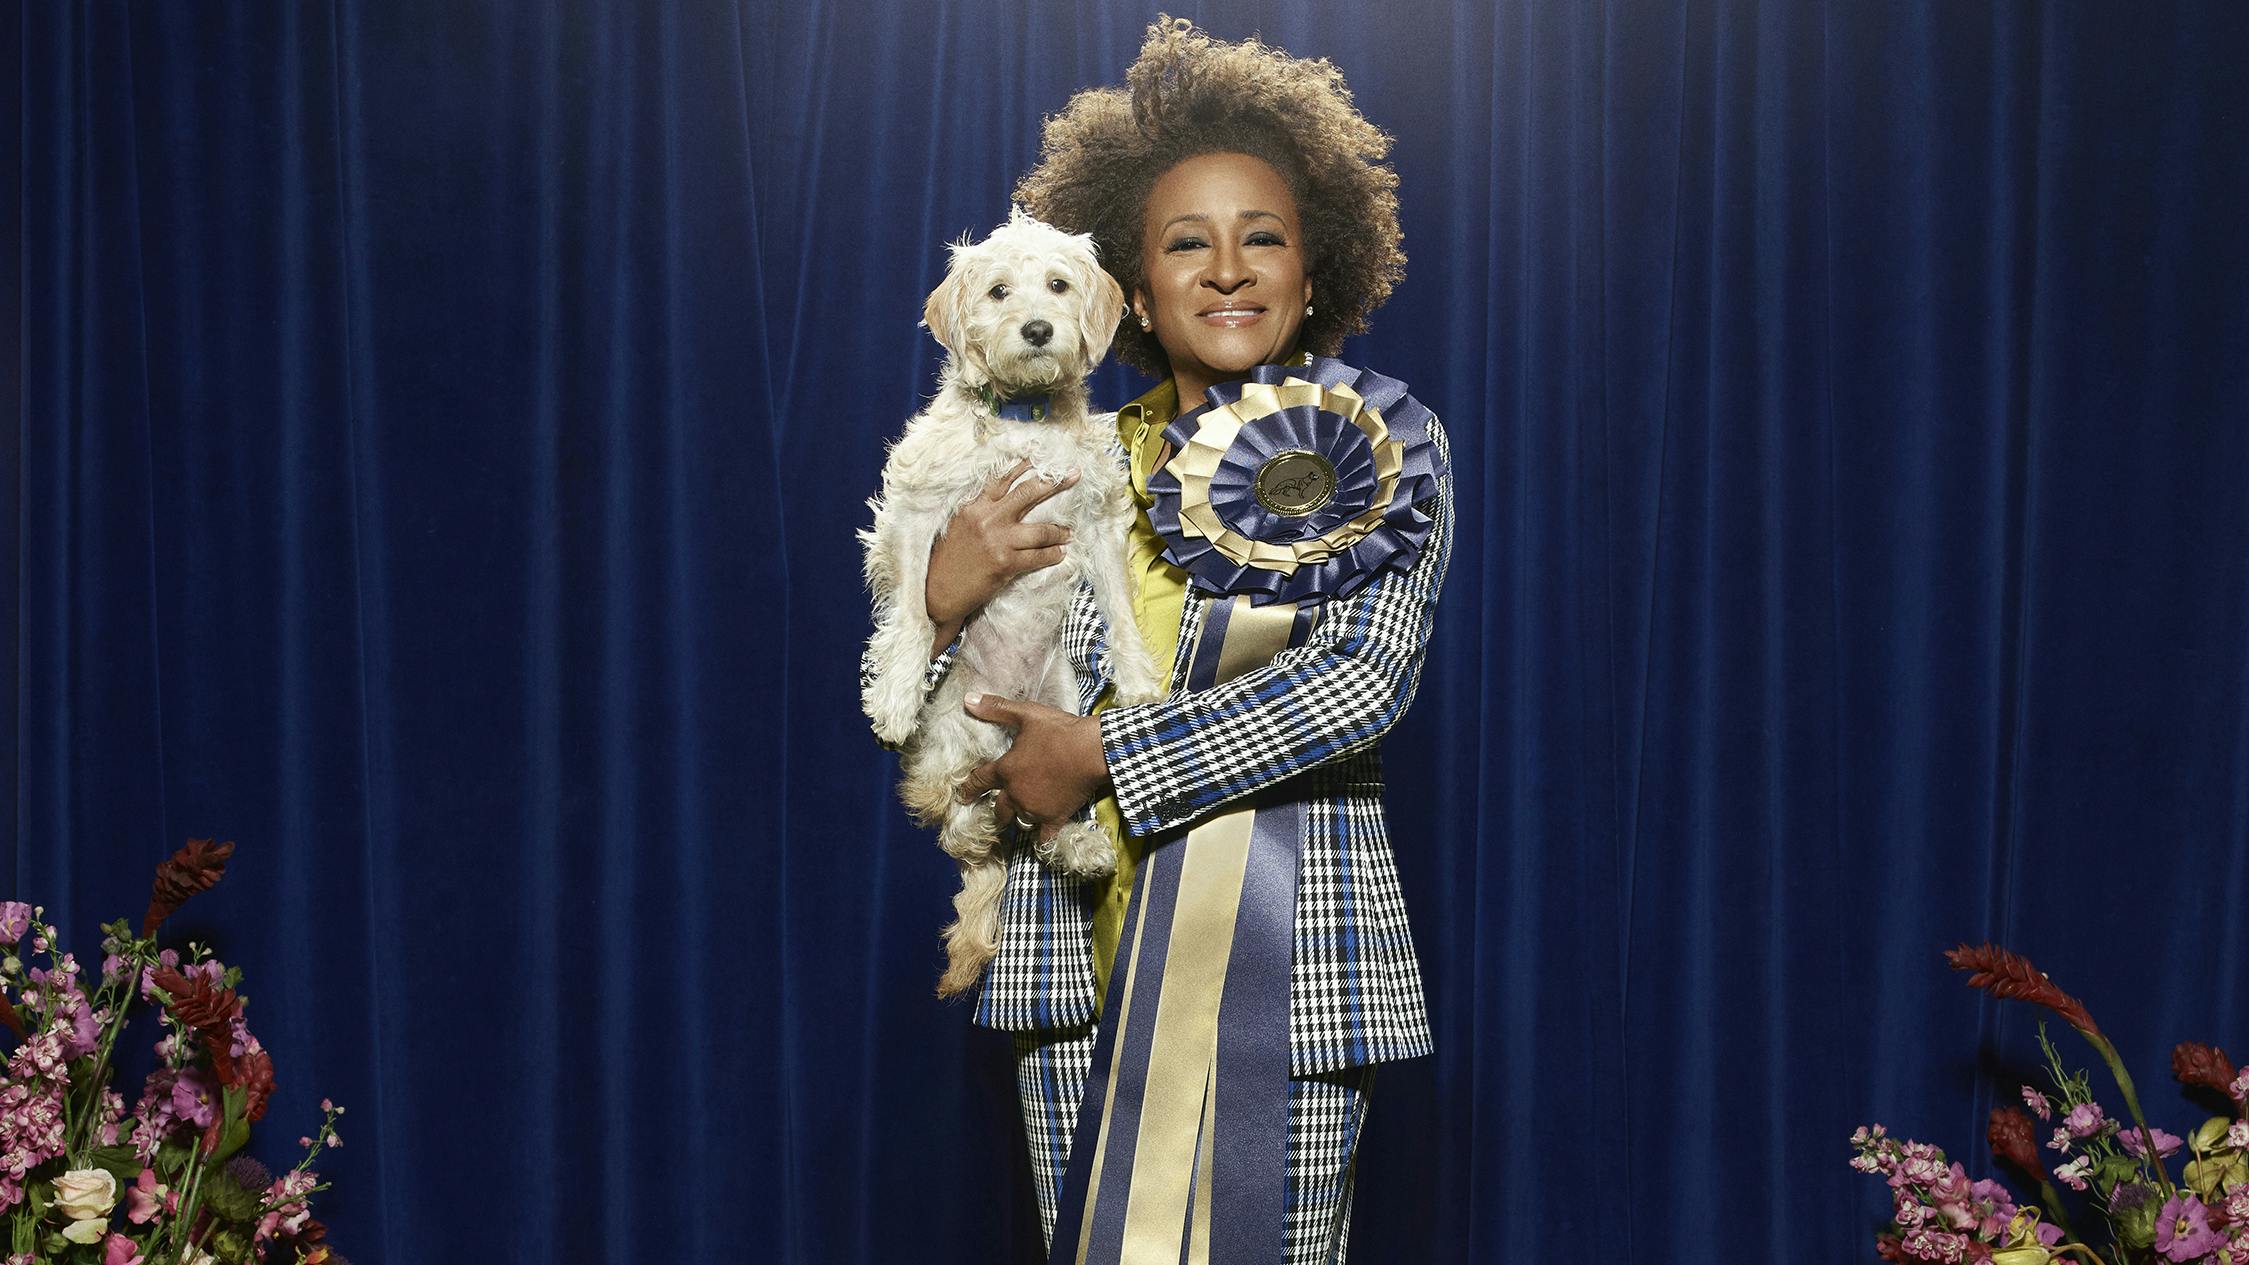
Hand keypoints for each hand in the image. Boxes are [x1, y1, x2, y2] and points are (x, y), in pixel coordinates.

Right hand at [926, 459, 1079, 632]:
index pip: (1004, 479)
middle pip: (1028, 493)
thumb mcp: (960, 524)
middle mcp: (987, 518)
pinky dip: (1052, 554)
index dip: (1027, 466)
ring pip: (1040, 529)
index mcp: (974, 506)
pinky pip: (1038, 557)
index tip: (1047, 459)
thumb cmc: (949, 558)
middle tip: (1074, 475)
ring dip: (1059, 531)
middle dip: (1055, 482)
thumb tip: (1006, 498)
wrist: (938, 590)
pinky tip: (1060, 553)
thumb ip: (981, 509)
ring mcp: (998, 541)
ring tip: (1068, 532)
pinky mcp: (1005, 563)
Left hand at [956, 693, 1112, 842]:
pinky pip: (1042, 837)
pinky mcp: (1054, 818)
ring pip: (1019, 822)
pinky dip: (1040, 838)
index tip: (963, 796)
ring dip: (1018, 819)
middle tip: (998, 809)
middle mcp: (1016, 794)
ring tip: (1020, 818)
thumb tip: (968, 700)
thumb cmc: (1059, 731)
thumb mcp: (1026, 714)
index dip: (969, 788)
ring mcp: (1034, 809)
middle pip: (998, 809)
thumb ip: (996, 708)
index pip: (979, 781)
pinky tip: (1039, 839)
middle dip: (997, 809)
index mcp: (1006, 770)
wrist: (1092, 751)